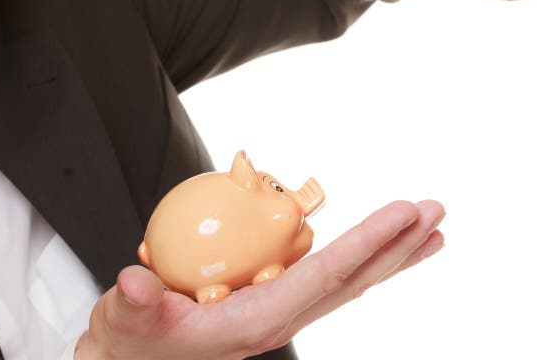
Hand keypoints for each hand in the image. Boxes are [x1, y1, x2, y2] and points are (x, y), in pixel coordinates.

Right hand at [75, 199, 444, 359]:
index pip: (321, 279)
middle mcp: (276, 321)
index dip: (366, 244)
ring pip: (346, 283)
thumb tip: (135, 284)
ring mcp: (277, 314)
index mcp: (251, 323)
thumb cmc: (129, 344)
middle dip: (396, 246)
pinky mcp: (270, 305)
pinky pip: (326, 280)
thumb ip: (132, 305)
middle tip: (435, 211)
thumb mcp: (121, 323)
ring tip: (426, 228)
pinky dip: (359, 259)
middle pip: (350, 282)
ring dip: (389, 254)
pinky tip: (375, 247)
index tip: (404, 214)